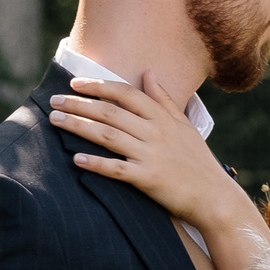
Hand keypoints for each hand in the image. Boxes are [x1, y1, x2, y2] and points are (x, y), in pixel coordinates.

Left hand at [48, 74, 240, 232]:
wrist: (215, 197)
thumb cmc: (197, 161)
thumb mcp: (184, 125)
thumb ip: (164, 99)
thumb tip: (148, 72)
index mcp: (162, 117)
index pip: (125, 93)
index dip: (98, 85)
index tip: (74, 83)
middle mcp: (155, 132)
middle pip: (110, 111)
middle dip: (79, 104)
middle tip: (53, 100)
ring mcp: (151, 155)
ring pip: (108, 135)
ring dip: (78, 126)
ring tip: (55, 120)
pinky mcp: (148, 179)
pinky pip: (116, 169)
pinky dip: (95, 163)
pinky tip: (75, 159)